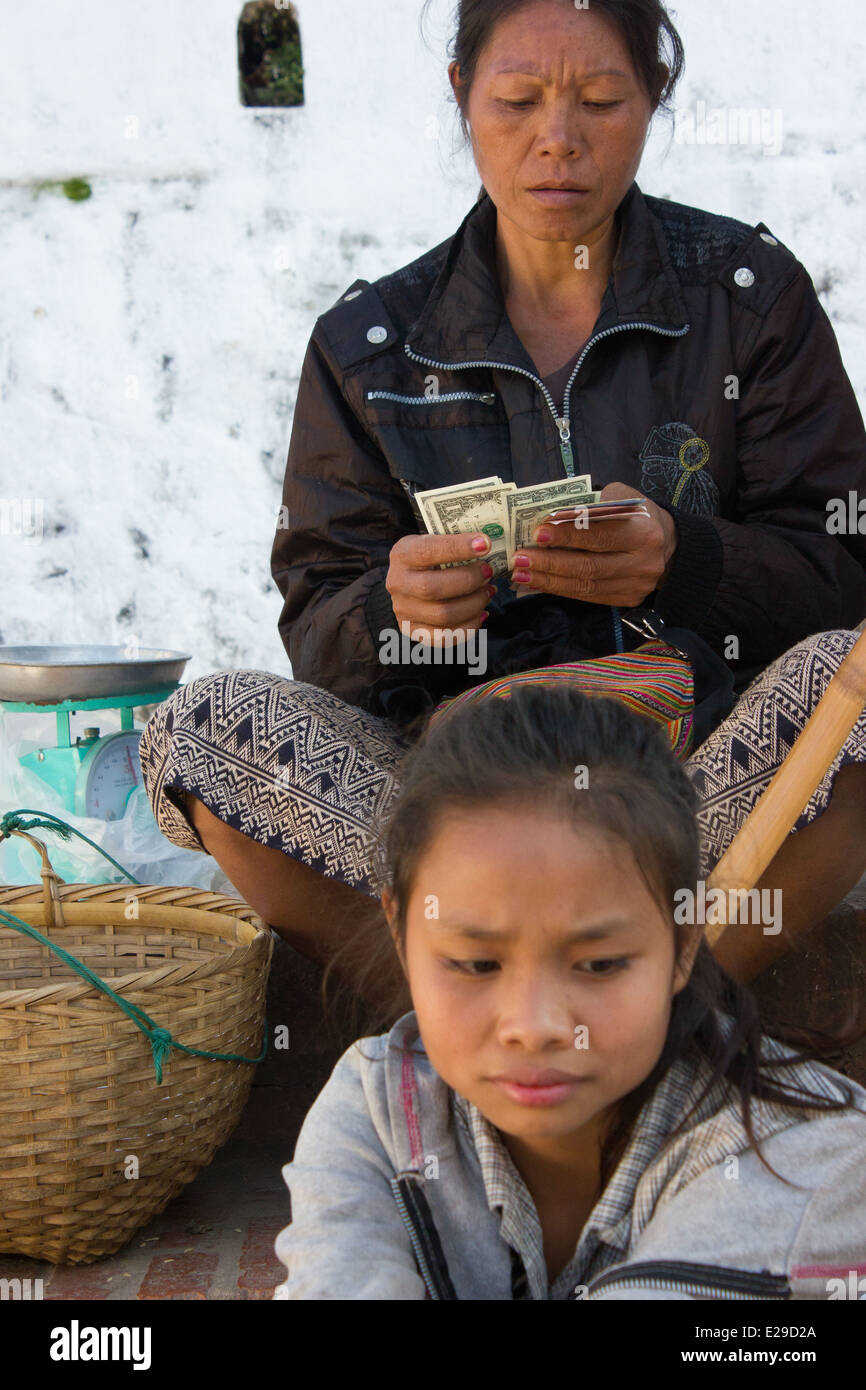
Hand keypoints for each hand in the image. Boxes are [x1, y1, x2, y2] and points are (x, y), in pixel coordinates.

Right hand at [386, 532, 495, 644]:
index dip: (458, 548)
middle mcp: (398, 583)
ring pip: (443, 615)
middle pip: (433, 588)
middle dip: (469, 580)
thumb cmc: (430, 559)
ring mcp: (403, 610)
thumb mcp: (434, 541)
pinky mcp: (414, 630)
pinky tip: (481, 613)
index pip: (427, 551)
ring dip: (474, 604)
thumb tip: (488, 545)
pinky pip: (445, 637)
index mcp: (402, 555)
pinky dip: (469, 626)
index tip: (485, 544)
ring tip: (488, 592)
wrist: (409, 580)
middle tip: (488, 572)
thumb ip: (455, 543)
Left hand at [509, 482, 677, 606]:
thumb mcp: (621, 498)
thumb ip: (592, 505)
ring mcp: (635, 585)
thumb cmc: (635, 515)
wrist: (669, 543)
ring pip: (585, 586)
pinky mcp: (626, 599)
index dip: (568, 536)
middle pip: (589, 566)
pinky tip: (538, 583)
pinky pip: (588, 596)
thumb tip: (553, 515)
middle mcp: (642, 563)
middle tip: (520, 558)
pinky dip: (560, 590)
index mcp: (643, 532)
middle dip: (550, 563)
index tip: (538, 533)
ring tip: (521, 574)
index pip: (600, 536)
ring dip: (548, 581)